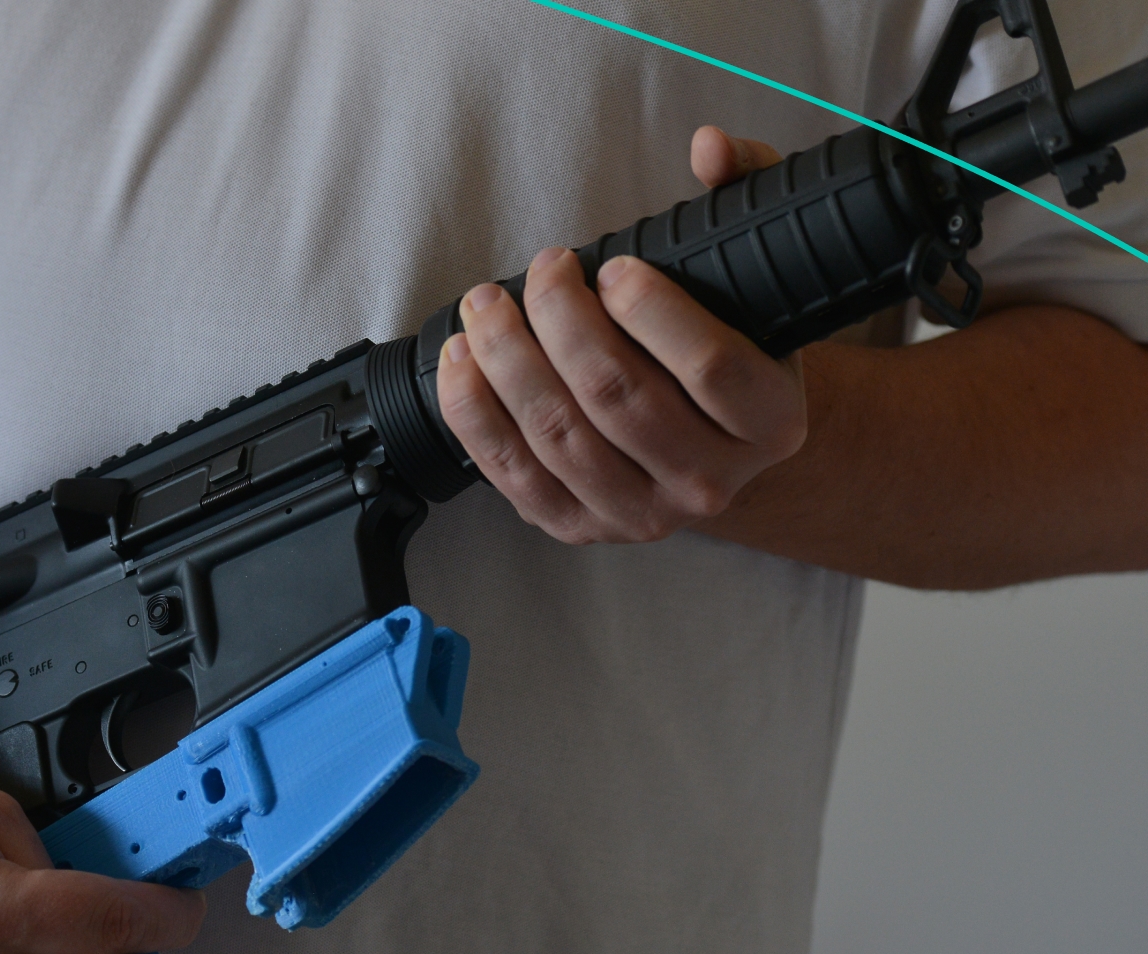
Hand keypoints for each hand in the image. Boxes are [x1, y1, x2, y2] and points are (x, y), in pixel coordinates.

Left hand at [435, 126, 804, 543]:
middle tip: (542, 270)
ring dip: (508, 361)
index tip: (612, 268)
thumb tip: (709, 147)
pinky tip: (461, 361)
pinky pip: (512, 474)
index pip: (713, 368)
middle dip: (563, 322)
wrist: (706, 440)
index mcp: (772, 422)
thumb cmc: (723, 345)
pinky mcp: (579, 525)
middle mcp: (712, 482)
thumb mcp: (754, 274)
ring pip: (560, 435)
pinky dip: (475, 414)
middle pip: (620, 397)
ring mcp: (643, 514)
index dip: (654, 311)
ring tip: (486, 306)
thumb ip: (747, 194)